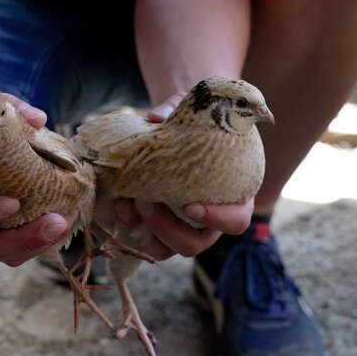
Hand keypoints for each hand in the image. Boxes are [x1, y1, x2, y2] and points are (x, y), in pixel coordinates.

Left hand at [114, 94, 252, 260]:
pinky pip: (144, 240)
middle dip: (167, 228)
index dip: (217, 219)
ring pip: (166, 250)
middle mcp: (210, 220)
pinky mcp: (157, 227)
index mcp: (234, 195)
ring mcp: (183, 227)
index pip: (236, 220)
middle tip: (146, 201)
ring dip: (145, 232)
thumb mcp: (194, 106)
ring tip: (128, 201)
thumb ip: (180, 107)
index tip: (190, 204)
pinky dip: (129, 225)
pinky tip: (120, 201)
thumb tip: (157, 117)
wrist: (182, 126)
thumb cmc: (197, 119)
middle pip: (195, 244)